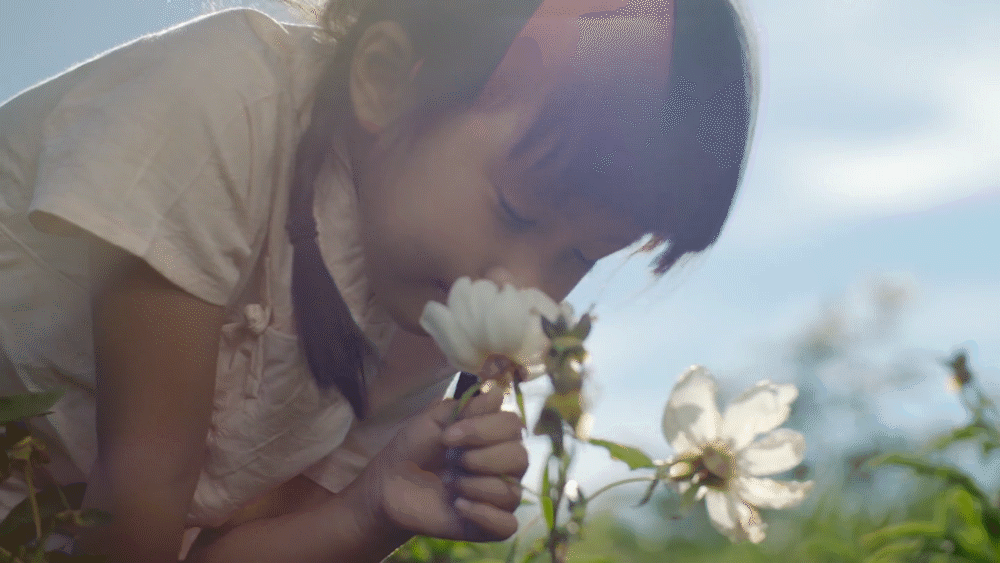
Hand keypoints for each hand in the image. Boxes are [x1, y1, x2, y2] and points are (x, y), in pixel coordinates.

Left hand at [362, 380, 527, 541]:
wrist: (389, 484)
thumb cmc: (414, 447)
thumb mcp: (433, 420)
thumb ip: (467, 407)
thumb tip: (498, 393)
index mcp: (495, 435)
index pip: (514, 425)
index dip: (483, 429)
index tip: (448, 436)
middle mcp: (504, 464)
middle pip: (520, 458)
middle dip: (481, 459)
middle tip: (452, 461)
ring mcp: (499, 495)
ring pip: (511, 492)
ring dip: (475, 486)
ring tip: (451, 484)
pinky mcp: (490, 525)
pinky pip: (508, 525)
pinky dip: (484, 515)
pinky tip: (459, 506)